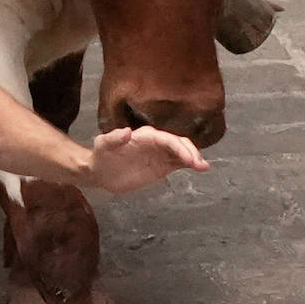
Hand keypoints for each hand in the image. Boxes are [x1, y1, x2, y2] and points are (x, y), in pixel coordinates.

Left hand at [86, 126, 207, 192]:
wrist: (101, 172)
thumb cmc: (101, 156)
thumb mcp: (102, 146)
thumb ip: (113, 138)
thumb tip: (127, 131)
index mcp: (144, 136)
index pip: (165, 138)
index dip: (178, 147)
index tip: (188, 159)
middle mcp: (155, 142)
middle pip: (178, 143)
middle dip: (190, 152)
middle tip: (199, 165)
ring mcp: (159, 154)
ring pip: (181, 152)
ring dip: (193, 157)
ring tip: (203, 167)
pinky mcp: (161, 166)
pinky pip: (178, 162)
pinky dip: (189, 164)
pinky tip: (199, 168)